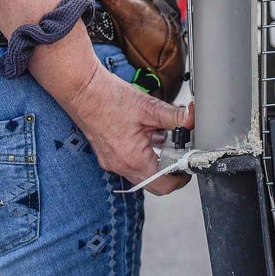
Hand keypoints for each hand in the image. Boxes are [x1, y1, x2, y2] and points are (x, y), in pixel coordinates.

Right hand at [64, 62, 194, 194]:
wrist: (82, 90)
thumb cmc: (108, 98)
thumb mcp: (149, 107)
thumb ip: (175, 116)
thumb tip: (193, 119)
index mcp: (133, 159)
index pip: (163, 185)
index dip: (181, 179)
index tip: (189, 167)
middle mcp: (121, 166)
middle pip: (154, 183)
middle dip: (171, 170)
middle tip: (181, 155)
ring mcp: (112, 162)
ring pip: (142, 172)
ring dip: (157, 159)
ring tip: (165, 139)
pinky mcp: (108, 155)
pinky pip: (131, 163)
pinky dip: (144, 153)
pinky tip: (148, 134)